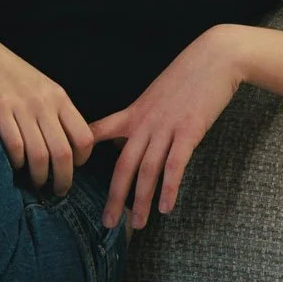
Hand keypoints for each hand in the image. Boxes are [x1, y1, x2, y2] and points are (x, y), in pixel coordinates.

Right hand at [0, 26, 93, 193]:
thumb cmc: (13, 75)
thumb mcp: (43, 88)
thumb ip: (56, 113)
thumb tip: (67, 147)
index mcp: (59, 97)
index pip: (84, 137)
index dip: (81, 160)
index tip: (73, 168)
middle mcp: (44, 103)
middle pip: (63, 153)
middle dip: (63, 179)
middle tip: (58, 190)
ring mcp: (21, 107)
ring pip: (39, 155)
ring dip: (39, 177)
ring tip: (36, 183)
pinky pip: (14, 147)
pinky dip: (16, 163)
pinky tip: (15, 165)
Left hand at [89, 25, 244, 230]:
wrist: (214, 58)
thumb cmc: (187, 76)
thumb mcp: (156, 95)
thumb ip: (141, 118)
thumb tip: (129, 140)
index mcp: (134, 113)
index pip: (99, 132)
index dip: (83, 150)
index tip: (69, 170)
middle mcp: (144, 123)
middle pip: (122, 166)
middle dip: (114, 197)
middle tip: (108, 223)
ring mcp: (165, 127)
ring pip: (147, 170)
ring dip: (142, 200)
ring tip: (138, 223)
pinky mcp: (189, 131)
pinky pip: (175, 165)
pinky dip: (169, 188)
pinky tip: (166, 207)